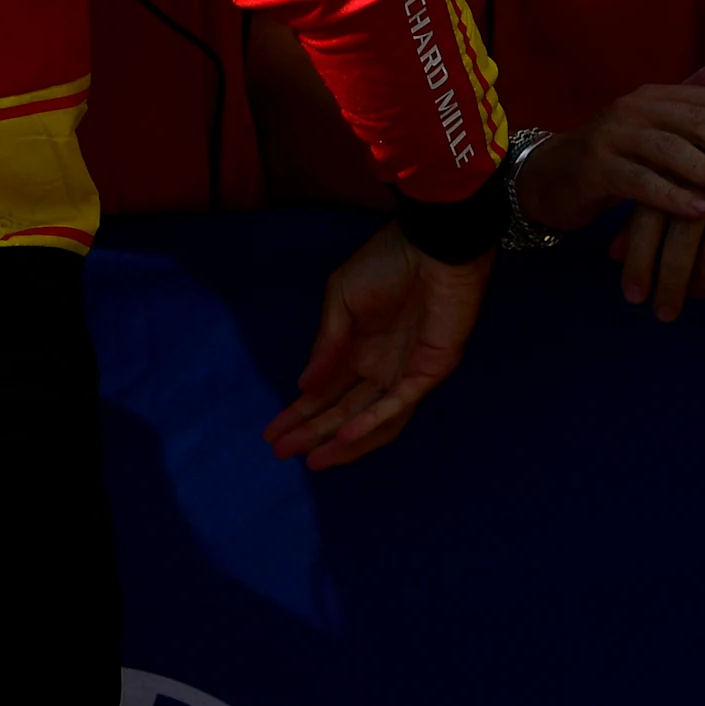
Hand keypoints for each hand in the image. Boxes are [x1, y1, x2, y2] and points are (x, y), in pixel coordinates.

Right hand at [263, 223, 487, 469]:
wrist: (431, 246)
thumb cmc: (387, 263)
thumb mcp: (341, 300)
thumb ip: (327, 345)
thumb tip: (303, 386)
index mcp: (358, 349)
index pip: (326, 392)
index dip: (299, 413)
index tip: (273, 433)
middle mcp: (380, 368)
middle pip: (344, 412)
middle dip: (313, 433)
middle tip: (281, 452)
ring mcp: (405, 373)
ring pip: (373, 421)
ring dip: (343, 442)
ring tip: (314, 458)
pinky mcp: (429, 372)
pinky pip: (398, 405)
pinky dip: (372, 422)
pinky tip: (345, 434)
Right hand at [517, 56, 704, 231]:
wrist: (551, 177)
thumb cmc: (614, 155)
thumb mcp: (653, 126)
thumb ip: (690, 99)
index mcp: (652, 96)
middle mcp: (631, 109)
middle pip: (694, 122)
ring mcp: (609, 137)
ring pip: (669, 150)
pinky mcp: (592, 168)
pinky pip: (639, 182)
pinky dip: (672, 196)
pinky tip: (698, 212)